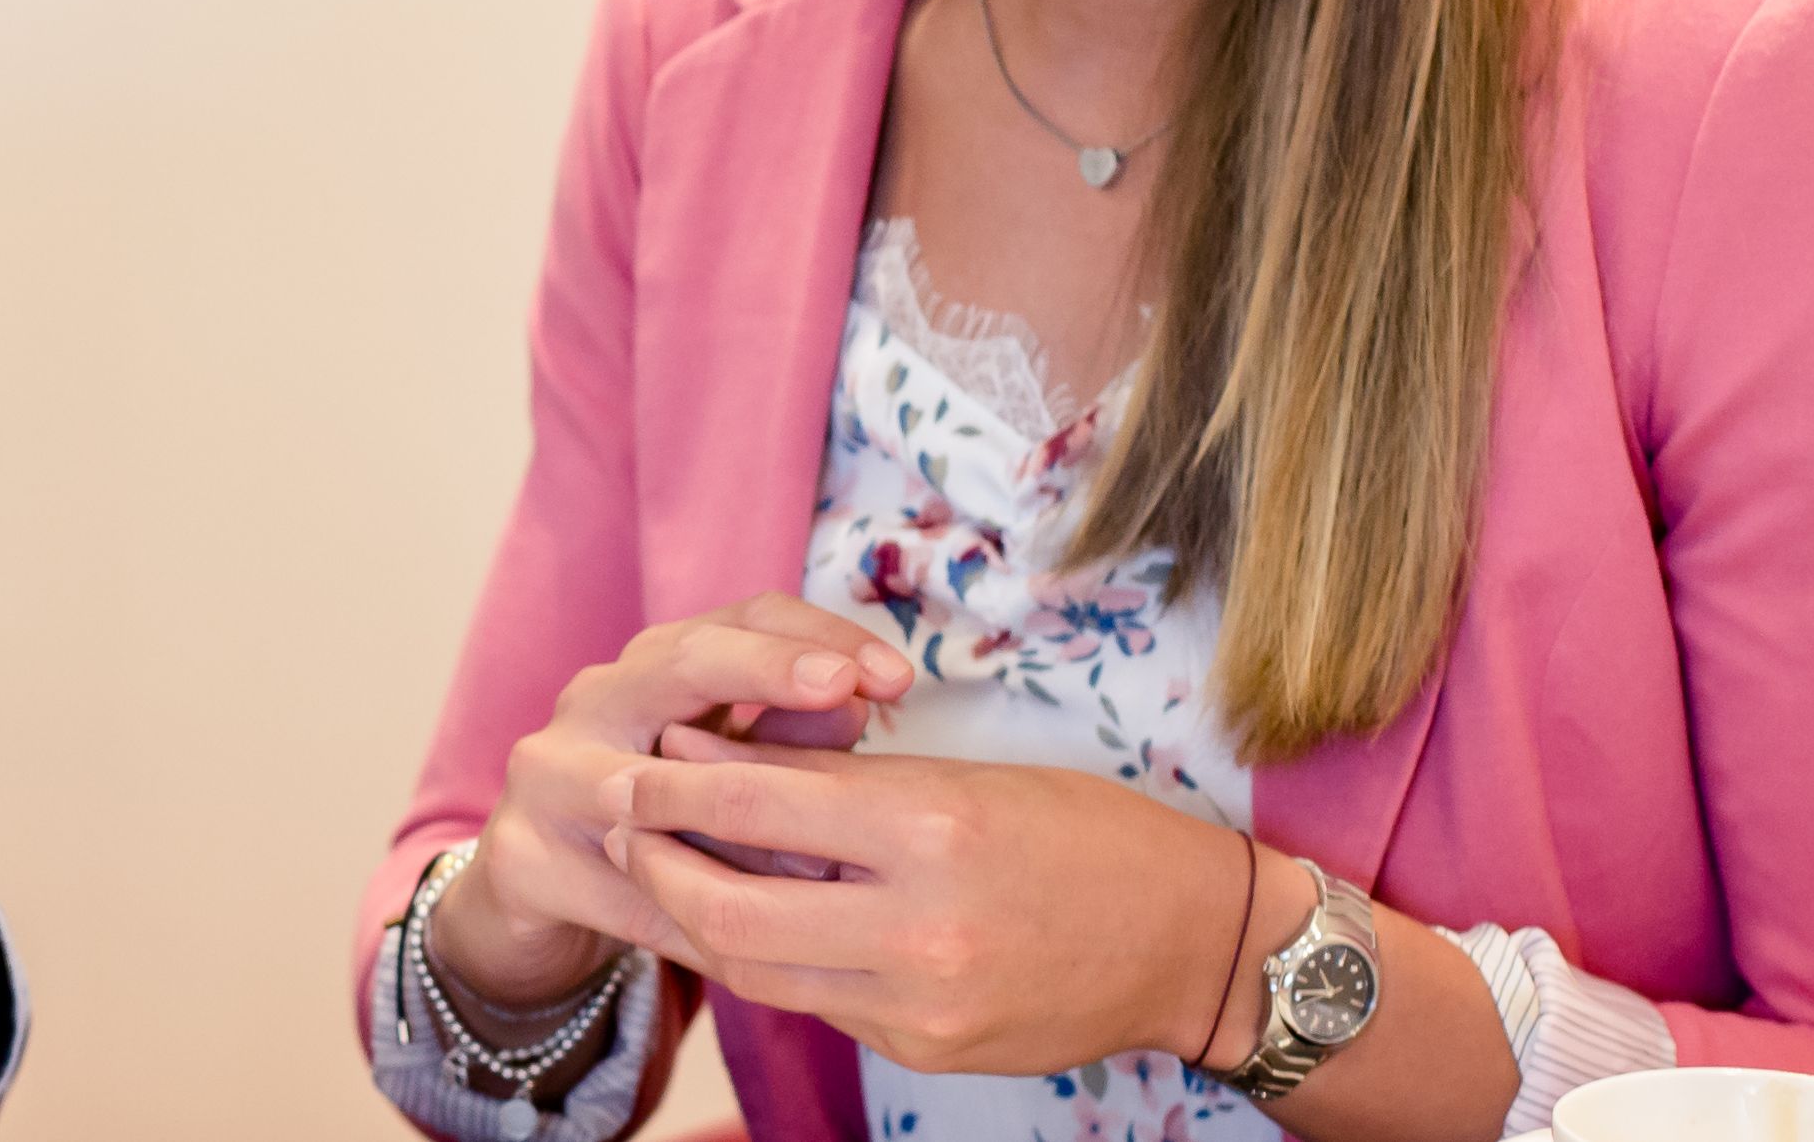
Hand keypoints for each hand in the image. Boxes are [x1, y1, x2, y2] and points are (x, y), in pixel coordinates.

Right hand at [432, 594, 916, 1014]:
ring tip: (818, 848)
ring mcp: (547, 772)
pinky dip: (684, 909)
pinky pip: (619, 886)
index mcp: (657, 663)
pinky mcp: (522, 857)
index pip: (745, 616)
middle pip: (685, 660)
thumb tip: (858, 703)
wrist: (535, 892)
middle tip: (849, 686)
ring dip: (738, 820)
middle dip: (773, 669)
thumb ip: (790, 736)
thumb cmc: (659, 818)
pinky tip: (746, 932)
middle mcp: (597, 697)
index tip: (896, 676)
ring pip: (650, 785)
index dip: (821, 635)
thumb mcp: (730, 768)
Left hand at [599, 728, 1250, 1074]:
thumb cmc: (1087, 834)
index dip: (676, 786)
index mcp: (931, 827)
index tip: (638, 763)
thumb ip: (844, 781)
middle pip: (726, 909)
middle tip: (624, 826)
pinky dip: (776, 962)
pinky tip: (758, 924)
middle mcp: (919, 925)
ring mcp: (920, 1003)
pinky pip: (818, 1003)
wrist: (1189, 944)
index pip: (756, 805)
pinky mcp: (925, 1051)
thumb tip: (720, 764)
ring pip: (757, 971)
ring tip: (670, 874)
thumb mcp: (967, 779)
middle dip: (655, 865)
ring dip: (698, 922)